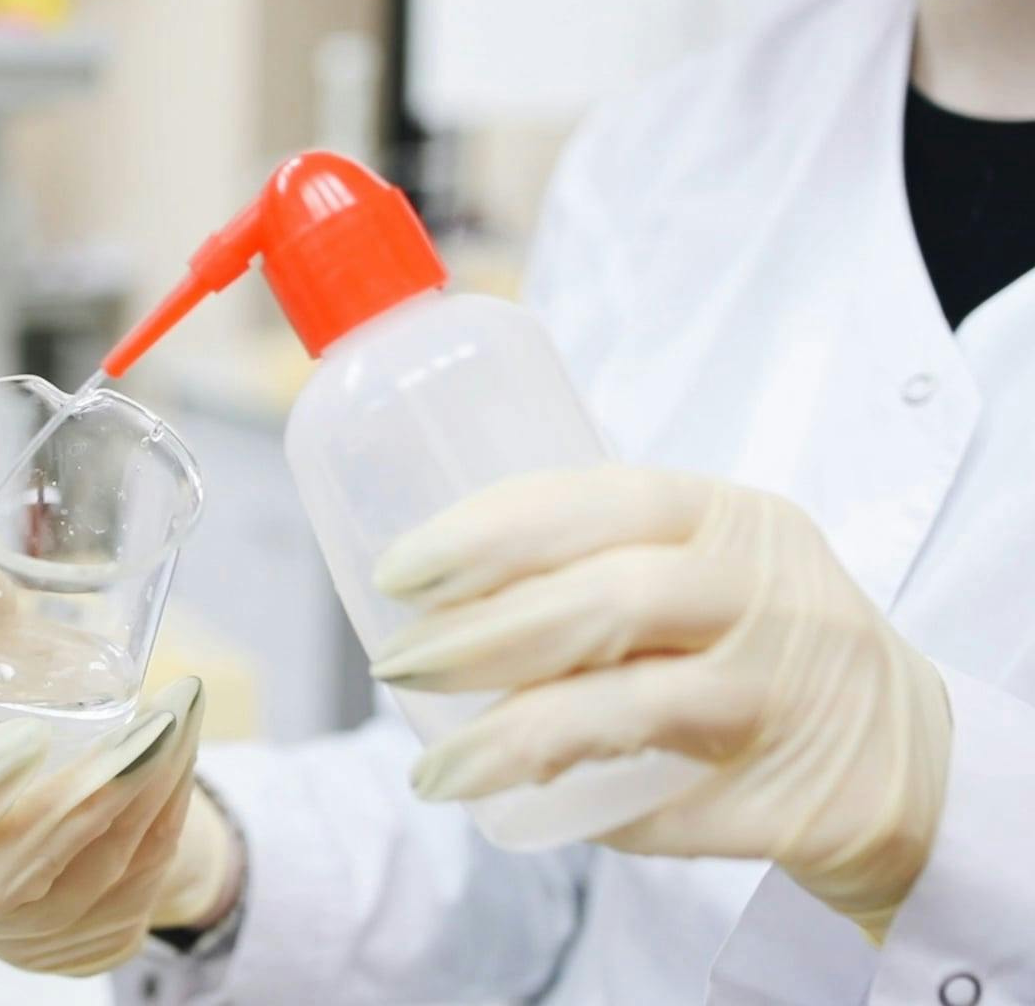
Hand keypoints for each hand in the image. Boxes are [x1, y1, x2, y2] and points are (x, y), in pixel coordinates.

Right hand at [0, 677, 236, 975]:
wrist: (46, 850)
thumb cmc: (4, 750)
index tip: (26, 737)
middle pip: (32, 849)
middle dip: (106, 780)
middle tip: (160, 710)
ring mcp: (31, 934)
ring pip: (105, 863)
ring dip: (158, 782)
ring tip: (187, 708)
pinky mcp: (93, 942)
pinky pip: (144, 876)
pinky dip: (173, 809)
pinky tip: (187, 752)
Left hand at [370, 466, 951, 940]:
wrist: (915, 756)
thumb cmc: (765, 641)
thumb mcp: (713, 562)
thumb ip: (601, 554)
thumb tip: (428, 586)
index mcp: (735, 520)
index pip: (605, 502)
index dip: (491, 532)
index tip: (403, 567)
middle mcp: (772, 596)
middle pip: (609, 600)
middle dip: (481, 632)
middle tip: (395, 660)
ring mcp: (788, 696)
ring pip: (630, 707)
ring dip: (511, 738)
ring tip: (435, 766)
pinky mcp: (795, 797)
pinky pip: (664, 805)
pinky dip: (578, 804)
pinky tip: (513, 807)